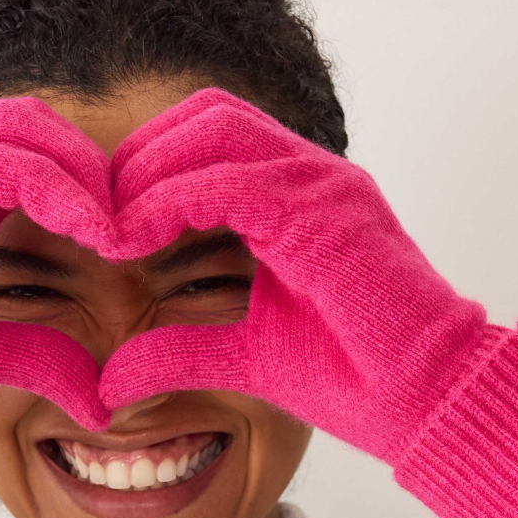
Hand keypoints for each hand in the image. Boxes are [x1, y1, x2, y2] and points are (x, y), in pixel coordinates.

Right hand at [0, 96, 114, 440]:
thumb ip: (45, 362)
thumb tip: (105, 408)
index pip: (36, 155)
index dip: (91, 185)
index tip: (135, 239)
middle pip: (33, 124)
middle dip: (95, 169)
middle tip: (135, 228)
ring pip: (17, 129)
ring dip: (81, 175)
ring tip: (118, 234)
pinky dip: (50, 189)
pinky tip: (89, 234)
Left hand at [97, 89, 517, 517]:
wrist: (426, 401)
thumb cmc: (353, 380)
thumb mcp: (241, 361)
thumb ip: (177, 354)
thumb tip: (108, 380)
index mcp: (294, 199)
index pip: (206, 143)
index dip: (143, 173)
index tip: (96, 226)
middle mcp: (310, 175)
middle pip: (203, 117)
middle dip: (136, 159)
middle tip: (91, 218)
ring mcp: (324, 184)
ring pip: (214, 129)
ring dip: (147, 172)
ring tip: (106, 229)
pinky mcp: (327, 209)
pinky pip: (234, 176)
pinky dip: (172, 198)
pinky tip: (132, 240)